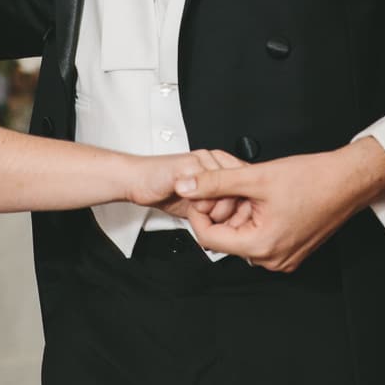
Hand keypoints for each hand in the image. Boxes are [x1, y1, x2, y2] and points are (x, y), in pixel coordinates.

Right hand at [124, 148, 246, 220]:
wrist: (138, 181)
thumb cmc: (166, 190)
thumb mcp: (199, 201)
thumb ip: (217, 204)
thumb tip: (239, 221)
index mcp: (220, 164)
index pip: (246, 185)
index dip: (243, 209)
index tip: (235, 225)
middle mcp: (213, 159)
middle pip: (240, 190)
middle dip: (229, 213)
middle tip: (214, 222)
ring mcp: (202, 161)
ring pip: (225, 192)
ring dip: (213, 211)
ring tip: (200, 214)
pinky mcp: (189, 166)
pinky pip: (206, 190)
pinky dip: (201, 207)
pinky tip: (192, 210)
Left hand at [177, 141, 384, 272]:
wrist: (348, 180)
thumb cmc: (314, 179)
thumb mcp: (256, 176)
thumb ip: (216, 182)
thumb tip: (187, 185)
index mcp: (261, 246)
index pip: (210, 239)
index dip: (200, 214)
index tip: (199, 195)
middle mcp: (272, 259)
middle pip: (227, 238)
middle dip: (224, 212)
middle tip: (233, 187)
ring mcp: (283, 257)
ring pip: (244, 237)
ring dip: (241, 214)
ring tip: (253, 191)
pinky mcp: (292, 250)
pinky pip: (262, 238)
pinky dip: (257, 219)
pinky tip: (267, 200)